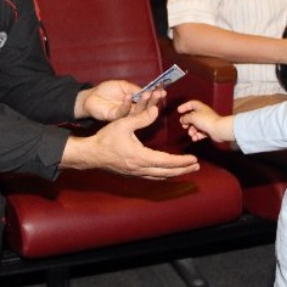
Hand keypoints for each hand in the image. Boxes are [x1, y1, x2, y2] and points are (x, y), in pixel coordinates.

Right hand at [63, 105, 199, 179]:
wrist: (90, 154)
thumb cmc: (105, 139)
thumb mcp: (123, 124)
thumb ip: (141, 117)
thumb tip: (156, 110)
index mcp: (141, 157)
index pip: (167, 161)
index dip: (181, 161)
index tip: (193, 159)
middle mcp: (140, 168)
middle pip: (167, 172)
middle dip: (183, 169)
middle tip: (196, 166)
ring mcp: (136, 173)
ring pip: (160, 176)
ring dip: (174, 173)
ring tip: (186, 169)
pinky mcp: (132, 173)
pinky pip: (152, 177)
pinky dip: (163, 175)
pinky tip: (166, 172)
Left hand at [76, 80, 164, 121]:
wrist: (91, 96)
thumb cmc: (106, 90)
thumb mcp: (123, 85)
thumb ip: (134, 89)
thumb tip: (147, 91)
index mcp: (135, 101)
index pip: (148, 99)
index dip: (155, 96)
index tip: (163, 91)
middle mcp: (132, 109)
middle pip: (145, 107)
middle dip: (152, 100)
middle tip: (158, 94)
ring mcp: (124, 114)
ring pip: (136, 111)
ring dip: (142, 103)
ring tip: (146, 94)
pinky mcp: (115, 117)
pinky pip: (123, 112)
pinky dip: (126, 104)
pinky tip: (128, 96)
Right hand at [177, 100, 233, 143]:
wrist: (218, 129)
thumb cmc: (205, 120)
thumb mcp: (193, 117)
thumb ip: (185, 118)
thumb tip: (182, 120)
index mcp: (200, 108)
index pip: (192, 104)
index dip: (185, 106)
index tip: (178, 111)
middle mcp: (203, 114)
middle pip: (192, 117)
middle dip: (187, 122)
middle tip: (184, 126)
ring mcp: (206, 123)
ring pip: (195, 126)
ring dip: (191, 131)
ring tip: (191, 134)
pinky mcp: (208, 131)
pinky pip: (200, 133)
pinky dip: (196, 136)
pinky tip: (195, 138)